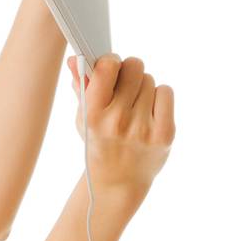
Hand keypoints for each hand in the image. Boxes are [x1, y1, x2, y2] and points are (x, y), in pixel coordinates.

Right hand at [66, 53, 175, 195]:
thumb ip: (80, 86)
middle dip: (129, 73)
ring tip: (134, 109)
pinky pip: (166, 91)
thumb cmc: (99, 142)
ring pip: (150, 80)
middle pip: (135, 67)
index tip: (111, 68)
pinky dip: (159, 98)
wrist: (117, 182)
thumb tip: (75, 58)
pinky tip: (149, 113)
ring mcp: (142, 129)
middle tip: (124, 90)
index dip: (111, 61)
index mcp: (93, 116)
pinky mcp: (164, 134)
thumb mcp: (83, 117)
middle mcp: (118, 122)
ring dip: (143, 88)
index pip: (107, 67)